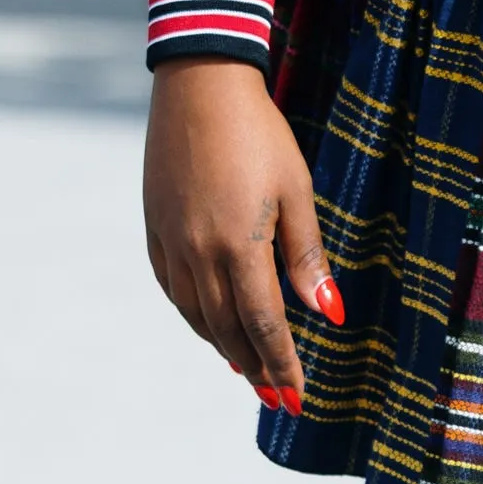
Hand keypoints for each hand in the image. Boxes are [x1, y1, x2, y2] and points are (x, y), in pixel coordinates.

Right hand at [141, 56, 340, 410]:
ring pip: (196, 314)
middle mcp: (198, 253)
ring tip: (245, 370)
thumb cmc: (260, 135)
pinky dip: (193, 314)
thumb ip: (307, 258)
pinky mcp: (154, 226)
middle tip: (274, 397)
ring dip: (223, 346)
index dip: (281, 364)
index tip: (296, 395)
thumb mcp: (296, 193)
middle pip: (228, 329)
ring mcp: (171, 241)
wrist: (199, 86)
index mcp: (239, 246)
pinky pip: (171, 287)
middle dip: (254, 367)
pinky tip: (208, 324)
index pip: (264, 324)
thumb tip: (329, 313)